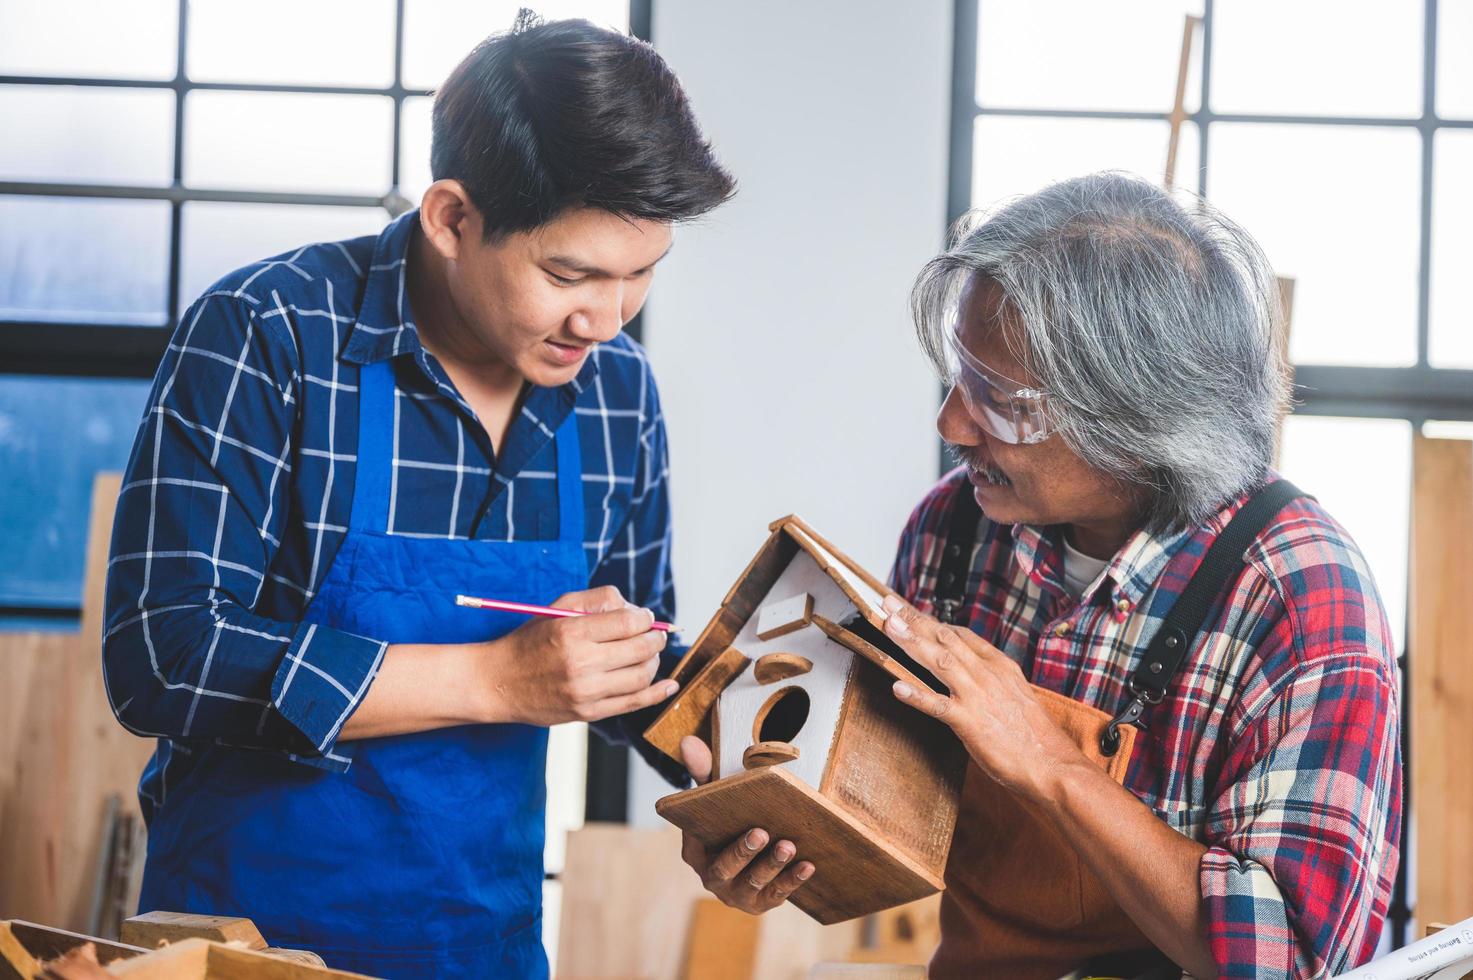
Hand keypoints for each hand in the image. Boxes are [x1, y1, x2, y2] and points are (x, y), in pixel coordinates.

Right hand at [477, 586, 676, 724]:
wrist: (499, 683)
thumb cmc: (530, 642)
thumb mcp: (557, 610)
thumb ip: (597, 600)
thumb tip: (635, 609)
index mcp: (572, 632)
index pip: (628, 622)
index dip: (646, 618)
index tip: (646, 618)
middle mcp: (580, 663)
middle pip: (640, 648)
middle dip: (656, 638)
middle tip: (656, 635)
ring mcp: (585, 692)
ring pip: (642, 676)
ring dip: (654, 662)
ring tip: (649, 654)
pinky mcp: (587, 713)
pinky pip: (633, 703)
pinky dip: (656, 694)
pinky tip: (669, 685)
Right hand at [676, 736, 814, 913]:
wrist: (754, 845)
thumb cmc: (730, 816)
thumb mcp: (714, 794)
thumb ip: (702, 770)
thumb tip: (687, 741)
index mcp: (695, 852)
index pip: (696, 845)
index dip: (708, 838)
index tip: (727, 822)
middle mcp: (712, 878)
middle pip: (723, 869)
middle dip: (742, 853)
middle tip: (761, 833)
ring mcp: (737, 894)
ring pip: (752, 884)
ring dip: (771, 866)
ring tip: (788, 845)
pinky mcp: (761, 903)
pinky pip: (777, 894)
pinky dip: (792, 880)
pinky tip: (807, 865)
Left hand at [880, 593, 1086, 802]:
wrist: (1052, 763)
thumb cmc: (1034, 735)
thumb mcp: (1015, 693)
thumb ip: (991, 678)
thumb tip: (968, 668)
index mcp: (999, 666)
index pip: (960, 634)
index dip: (932, 620)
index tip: (910, 610)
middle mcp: (987, 674)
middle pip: (946, 639)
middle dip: (915, 620)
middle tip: (890, 604)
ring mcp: (978, 696)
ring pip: (940, 662)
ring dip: (912, 642)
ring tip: (890, 627)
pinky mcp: (970, 722)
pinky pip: (938, 706)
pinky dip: (916, 695)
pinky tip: (897, 687)